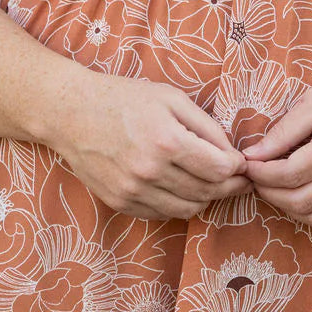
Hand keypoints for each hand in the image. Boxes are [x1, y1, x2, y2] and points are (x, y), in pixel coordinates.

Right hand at [50, 72, 251, 220]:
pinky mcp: (120, 203)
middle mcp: (150, 171)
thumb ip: (206, 126)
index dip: (237, 169)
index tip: (241, 163)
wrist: (71, 113)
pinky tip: (181, 187)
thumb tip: (231, 154)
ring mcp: (133, 191)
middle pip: (207, 193)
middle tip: (237, 179)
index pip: (219, 170)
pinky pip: (162, 214)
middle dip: (229, 187)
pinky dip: (178, 204)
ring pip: (187, 209)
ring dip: (206, 198)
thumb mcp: (171, 98)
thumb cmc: (124, 98)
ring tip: (210, 183)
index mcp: (167, 141)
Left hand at [239, 57, 311, 228]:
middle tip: (256, 178)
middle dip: (269, 193)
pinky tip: (302, 193)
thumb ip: (285, 129)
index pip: (289, 174)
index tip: (247, 163)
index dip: (261, 174)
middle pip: (300, 201)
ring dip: (289, 208)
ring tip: (275, 188)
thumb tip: (254, 154)